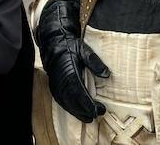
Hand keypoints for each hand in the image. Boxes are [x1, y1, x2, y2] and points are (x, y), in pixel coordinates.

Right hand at [35, 0, 107, 122]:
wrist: (53, 43)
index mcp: (69, 71)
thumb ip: (95, 62)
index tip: (99, 109)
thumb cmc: (69, 46)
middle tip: (97, 115)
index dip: (89, 104)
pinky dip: (70, 108)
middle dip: (85, 110)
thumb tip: (107, 74)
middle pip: (73, 101)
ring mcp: (55, 84)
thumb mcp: (84, 49)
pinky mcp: (54, 87)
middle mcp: (61, 80)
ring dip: (77, 112)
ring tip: (89, 117)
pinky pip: (61, 101)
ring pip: (66, 103)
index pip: (79, 92)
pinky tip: (77, 112)